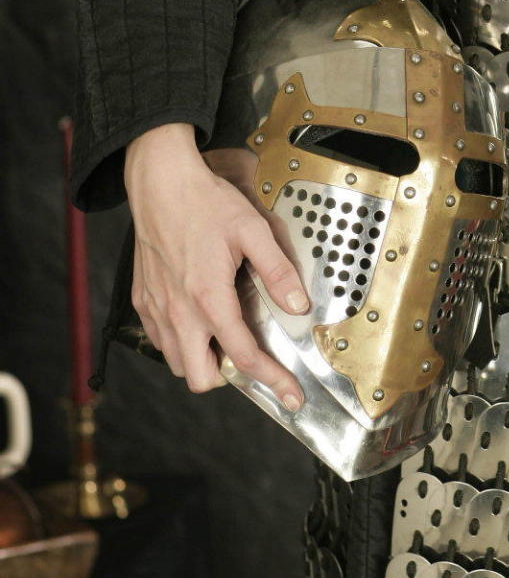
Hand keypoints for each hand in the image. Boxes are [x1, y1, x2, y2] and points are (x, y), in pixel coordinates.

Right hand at [123, 123, 309, 412]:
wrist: (160, 183)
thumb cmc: (205, 203)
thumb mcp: (253, 230)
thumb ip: (278, 270)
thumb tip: (298, 305)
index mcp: (209, 298)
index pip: (244, 356)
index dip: (272, 380)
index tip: (290, 394)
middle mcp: (178, 311)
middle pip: (200, 377)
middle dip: (228, 377)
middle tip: (251, 358)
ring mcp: (156, 308)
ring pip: (177, 362)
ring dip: (202, 359)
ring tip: (225, 336)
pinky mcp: (142, 300)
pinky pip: (160, 340)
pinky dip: (180, 341)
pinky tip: (198, 319)